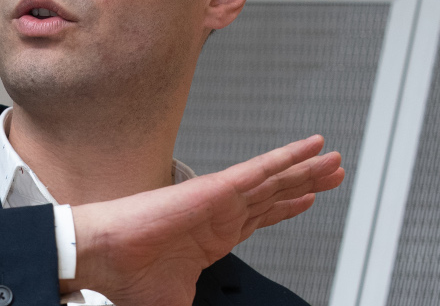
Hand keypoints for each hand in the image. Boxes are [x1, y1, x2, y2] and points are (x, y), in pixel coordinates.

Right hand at [62, 135, 343, 305]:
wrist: (107, 257)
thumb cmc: (130, 278)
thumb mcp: (181, 304)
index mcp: (213, 238)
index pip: (259, 217)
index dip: (286, 207)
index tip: (308, 197)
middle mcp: (220, 215)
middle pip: (274, 194)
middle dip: (306, 182)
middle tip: (333, 172)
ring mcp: (220, 199)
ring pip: (274, 179)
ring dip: (306, 168)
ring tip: (333, 158)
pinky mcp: (216, 189)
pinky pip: (261, 169)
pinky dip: (287, 157)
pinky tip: (309, 148)